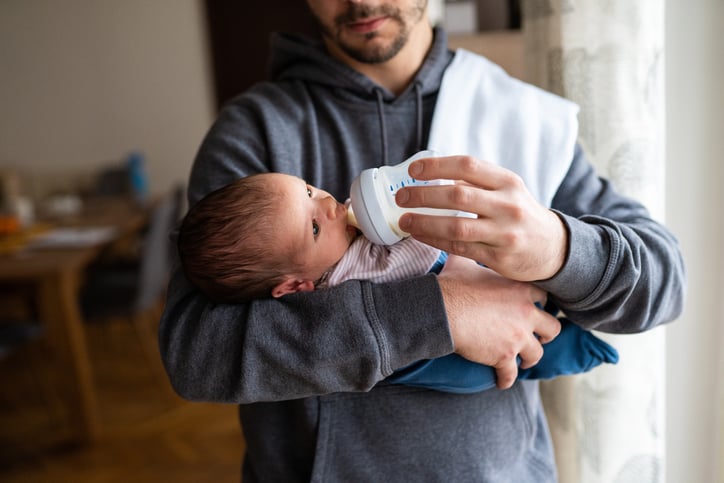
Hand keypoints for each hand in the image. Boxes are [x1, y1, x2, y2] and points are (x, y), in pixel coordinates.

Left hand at [396, 155, 567, 281]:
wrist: (554, 248)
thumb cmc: (519, 214)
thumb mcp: (506, 190)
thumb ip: (475, 182)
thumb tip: (433, 173)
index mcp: (508, 181)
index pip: (468, 165)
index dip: (437, 166)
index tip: (413, 169)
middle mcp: (508, 205)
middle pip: (458, 195)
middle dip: (424, 195)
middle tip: (401, 196)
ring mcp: (505, 233)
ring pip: (457, 226)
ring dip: (425, 222)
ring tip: (404, 220)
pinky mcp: (500, 257)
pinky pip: (460, 247)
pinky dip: (435, 240)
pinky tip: (419, 235)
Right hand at [439, 255, 560, 388]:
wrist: (442, 309)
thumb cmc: (452, 284)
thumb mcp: (464, 263)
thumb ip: (471, 256)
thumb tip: (458, 244)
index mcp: (521, 289)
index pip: (544, 298)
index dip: (539, 305)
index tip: (534, 309)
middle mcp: (526, 313)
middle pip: (552, 328)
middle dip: (546, 334)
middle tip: (539, 338)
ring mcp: (518, 336)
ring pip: (537, 354)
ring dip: (530, 358)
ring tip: (524, 362)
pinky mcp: (504, 356)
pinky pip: (511, 374)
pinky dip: (506, 380)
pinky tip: (501, 382)